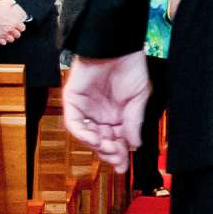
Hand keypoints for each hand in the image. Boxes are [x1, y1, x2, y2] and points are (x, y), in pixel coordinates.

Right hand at [0, 0, 27, 42]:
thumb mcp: (5, 2)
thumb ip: (11, 3)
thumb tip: (13, 3)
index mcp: (14, 21)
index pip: (22, 28)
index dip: (21, 27)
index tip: (19, 26)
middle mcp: (10, 28)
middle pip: (17, 35)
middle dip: (16, 32)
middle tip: (14, 30)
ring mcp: (3, 33)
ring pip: (11, 40)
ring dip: (10, 37)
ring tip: (9, 34)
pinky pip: (3, 42)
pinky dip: (3, 41)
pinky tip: (3, 38)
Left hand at [62, 52, 150, 171]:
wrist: (116, 46)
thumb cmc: (130, 66)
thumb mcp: (139, 98)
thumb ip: (134, 122)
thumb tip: (135, 144)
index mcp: (118, 114)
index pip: (117, 141)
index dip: (120, 155)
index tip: (124, 167)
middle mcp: (101, 114)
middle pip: (102, 142)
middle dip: (110, 153)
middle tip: (118, 159)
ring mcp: (86, 109)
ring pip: (87, 136)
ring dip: (97, 146)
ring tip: (108, 148)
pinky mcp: (73, 101)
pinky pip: (74, 124)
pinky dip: (83, 134)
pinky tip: (96, 139)